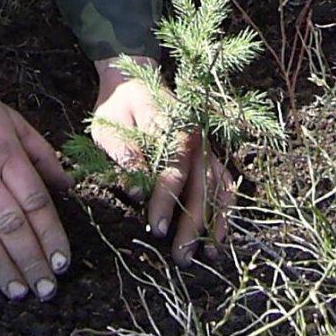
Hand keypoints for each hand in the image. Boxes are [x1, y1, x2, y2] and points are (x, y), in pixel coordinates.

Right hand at [0, 86, 72, 300]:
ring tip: (19, 290)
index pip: (35, 201)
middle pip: (10, 223)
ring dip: (2, 266)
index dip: (51, 235)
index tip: (61, 261)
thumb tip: (68, 186)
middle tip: (46, 287)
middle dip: (31, 259)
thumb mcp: (12, 120)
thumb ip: (42, 153)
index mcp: (5, 153)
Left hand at [92, 57, 233, 265]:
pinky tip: (222, 233)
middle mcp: (197, 136)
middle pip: (201, 184)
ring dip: (216, 221)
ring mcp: (206, 144)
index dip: (166, 200)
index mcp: (172, 126)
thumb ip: (123, 153)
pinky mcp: (208, 152)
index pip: (172, 169)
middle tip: (182, 257)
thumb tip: (135, 191)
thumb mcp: (109, 125)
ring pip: (219, 186)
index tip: (156, 228)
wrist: (134, 78)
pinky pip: (224, 181)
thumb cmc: (118, 105)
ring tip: (210, 255)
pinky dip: (226, 207)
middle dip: (193, 223)